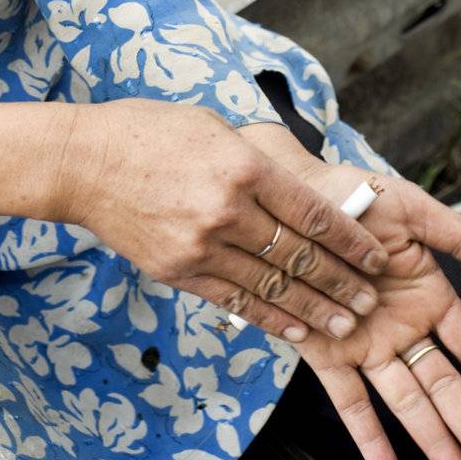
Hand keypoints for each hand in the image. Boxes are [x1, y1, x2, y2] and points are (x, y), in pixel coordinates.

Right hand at [61, 99, 391, 343]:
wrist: (84, 162)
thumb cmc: (149, 132)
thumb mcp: (214, 128)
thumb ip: (256, 161)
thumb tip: (297, 188)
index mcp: (244, 165)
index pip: (314, 212)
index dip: (352, 240)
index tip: (376, 256)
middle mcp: (228, 209)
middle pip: (301, 254)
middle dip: (342, 281)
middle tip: (370, 298)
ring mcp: (202, 245)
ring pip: (274, 285)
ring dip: (315, 309)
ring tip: (344, 324)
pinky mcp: (179, 271)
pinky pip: (236, 301)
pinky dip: (271, 318)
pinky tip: (296, 331)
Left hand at [276, 151, 460, 459]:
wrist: (293, 194)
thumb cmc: (355, 196)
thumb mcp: (409, 207)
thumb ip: (454, 234)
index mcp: (428, 295)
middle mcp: (401, 327)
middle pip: (444, 385)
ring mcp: (366, 343)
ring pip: (406, 399)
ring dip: (431, 438)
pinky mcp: (327, 350)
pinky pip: (350, 398)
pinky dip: (368, 434)